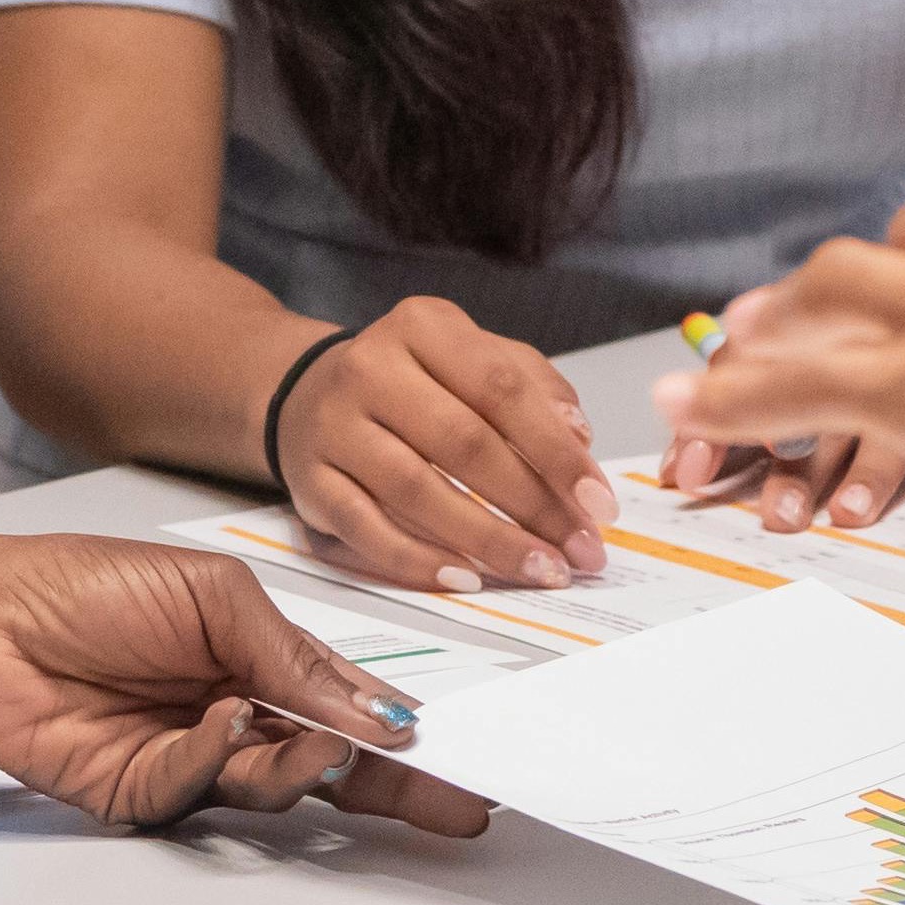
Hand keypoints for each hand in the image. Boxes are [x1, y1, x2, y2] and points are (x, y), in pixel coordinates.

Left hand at [0, 537, 488, 835]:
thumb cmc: (89, 584)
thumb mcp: (215, 598)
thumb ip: (294, 658)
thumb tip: (375, 713)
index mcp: (259, 661)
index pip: (349, 708)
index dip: (405, 737)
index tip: (464, 762)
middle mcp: (234, 717)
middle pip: (332, 767)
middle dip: (395, 788)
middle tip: (453, 806)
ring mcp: (190, 760)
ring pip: (274, 788)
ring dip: (303, 764)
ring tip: (316, 739)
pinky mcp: (141, 795)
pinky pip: (200, 792)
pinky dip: (217, 757)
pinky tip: (218, 720)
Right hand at [267, 298, 611, 594]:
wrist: (306, 394)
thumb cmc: (411, 382)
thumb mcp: (471, 358)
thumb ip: (532, 386)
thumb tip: (578, 439)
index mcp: (421, 327)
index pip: (501, 389)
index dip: (555, 451)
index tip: (599, 504)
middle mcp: (369, 368)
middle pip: (463, 444)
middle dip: (533, 506)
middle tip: (579, 551)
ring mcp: (333, 426)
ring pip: (416, 492)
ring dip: (487, 540)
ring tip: (538, 569)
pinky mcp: (309, 482)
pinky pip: (367, 530)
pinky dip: (419, 561)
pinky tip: (467, 577)